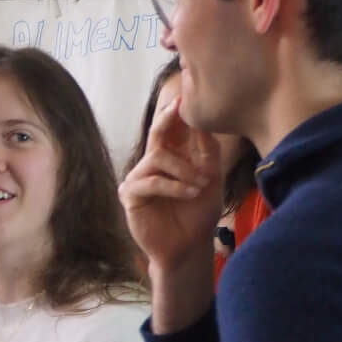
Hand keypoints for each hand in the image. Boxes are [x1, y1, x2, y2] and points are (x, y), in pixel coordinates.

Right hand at [119, 88, 225, 279]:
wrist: (189, 247)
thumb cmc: (198, 214)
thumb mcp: (210, 178)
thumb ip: (206, 151)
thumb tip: (201, 121)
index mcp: (172, 157)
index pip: (172, 129)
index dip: (177, 112)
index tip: (187, 94)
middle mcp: (152, 164)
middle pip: (157, 133)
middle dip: (169, 118)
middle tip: (180, 106)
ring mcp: (139, 178)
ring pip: (158, 158)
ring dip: (184, 169)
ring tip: (201, 184)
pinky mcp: (130, 195)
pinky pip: (151, 181)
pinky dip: (173, 186)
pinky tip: (190, 193)